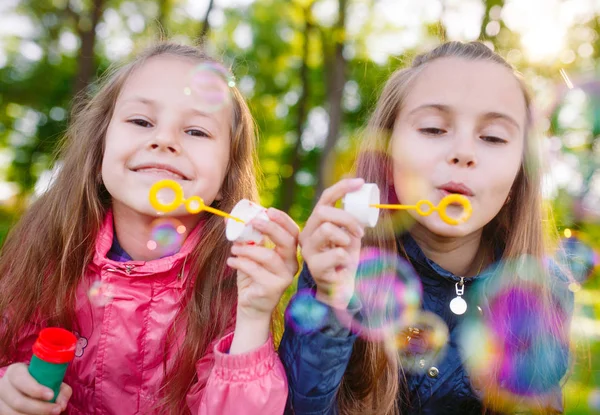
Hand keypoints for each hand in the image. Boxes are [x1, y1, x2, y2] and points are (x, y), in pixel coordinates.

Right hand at [0, 363, 70, 414]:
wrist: (28, 389)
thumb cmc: (42, 382)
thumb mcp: (52, 380)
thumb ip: (61, 389)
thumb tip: (61, 405)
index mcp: (15, 371)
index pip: (21, 379)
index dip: (35, 389)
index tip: (51, 395)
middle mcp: (4, 386)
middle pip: (17, 401)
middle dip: (39, 408)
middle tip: (56, 409)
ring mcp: (0, 401)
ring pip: (12, 413)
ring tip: (50, 414)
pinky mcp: (1, 412)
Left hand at [227, 207, 299, 319]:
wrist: (251, 306)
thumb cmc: (252, 277)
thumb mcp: (249, 254)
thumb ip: (244, 238)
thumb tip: (228, 219)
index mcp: (289, 253)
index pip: (293, 232)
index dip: (283, 220)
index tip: (268, 210)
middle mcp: (292, 264)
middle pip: (287, 241)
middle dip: (271, 228)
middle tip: (253, 222)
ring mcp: (284, 277)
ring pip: (269, 256)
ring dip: (248, 249)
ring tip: (234, 249)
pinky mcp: (273, 289)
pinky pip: (256, 271)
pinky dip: (241, 263)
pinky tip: (231, 261)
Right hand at [300, 178, 364, 308]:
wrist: (340, 290)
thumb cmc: (345, 261)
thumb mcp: (350, 236)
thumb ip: (351, 220)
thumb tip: (363, 200)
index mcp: (316, 224)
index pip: (325, 198)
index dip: (342, 187)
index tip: (360, 182)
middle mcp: (307, 234)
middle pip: (323, 211)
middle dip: (346, 218)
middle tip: (360, 232)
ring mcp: (308, 251)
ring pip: (327, 229)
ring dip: (346, 238)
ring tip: (349, 250)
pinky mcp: (315, 267)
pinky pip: (337, 253)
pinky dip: (347, 259)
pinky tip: (343, 267)